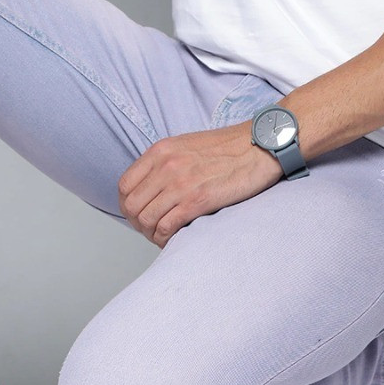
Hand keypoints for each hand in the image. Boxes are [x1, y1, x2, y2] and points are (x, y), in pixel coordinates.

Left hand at [117, 121, 284, 247]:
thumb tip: (150, 188)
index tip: (139, 214)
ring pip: (146, 220)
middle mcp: (165, 166)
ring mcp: (180, 183)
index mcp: (160, 151)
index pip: (124, 186)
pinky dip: (165, 239)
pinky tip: (174, 239)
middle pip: (131, 206)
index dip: (128, 205)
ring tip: (163, 236)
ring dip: (151, 234)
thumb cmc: (228, 148)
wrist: (259, 146)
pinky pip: (166, 228)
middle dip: (138, 223)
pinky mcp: (198, 200)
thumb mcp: (186, 145)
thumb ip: (164, 163)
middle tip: (152, 229)